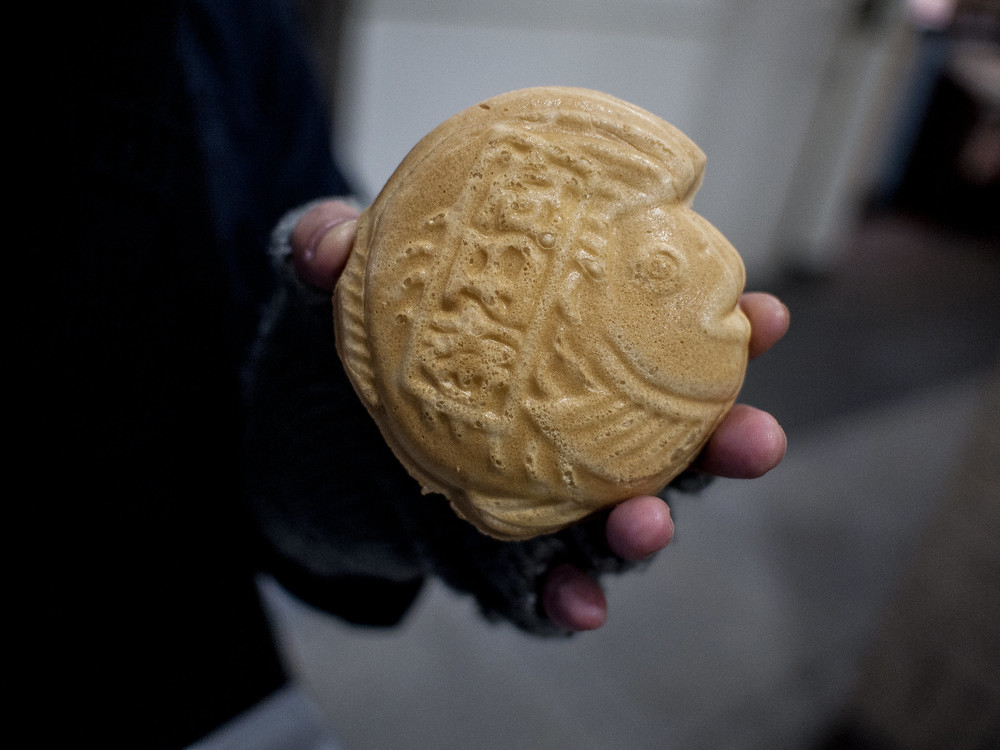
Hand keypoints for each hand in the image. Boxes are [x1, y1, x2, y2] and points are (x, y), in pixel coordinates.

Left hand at [292, 200, 788, 632]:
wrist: (299, 442)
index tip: (765, 317)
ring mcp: (539, 499)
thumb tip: (329, 239)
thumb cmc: (347, 353)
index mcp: (559, 357)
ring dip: (648, 530)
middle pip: (663, 439)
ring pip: (616, 519)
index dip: (716, 333)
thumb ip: (328, 254)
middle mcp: (568, 431)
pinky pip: (540, 586)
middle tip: (757, 439)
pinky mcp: (495, 558)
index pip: (651, 340)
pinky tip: (578, 608)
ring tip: (650, 525)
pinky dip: (563, 601)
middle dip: (719, 442)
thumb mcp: (336, 293)